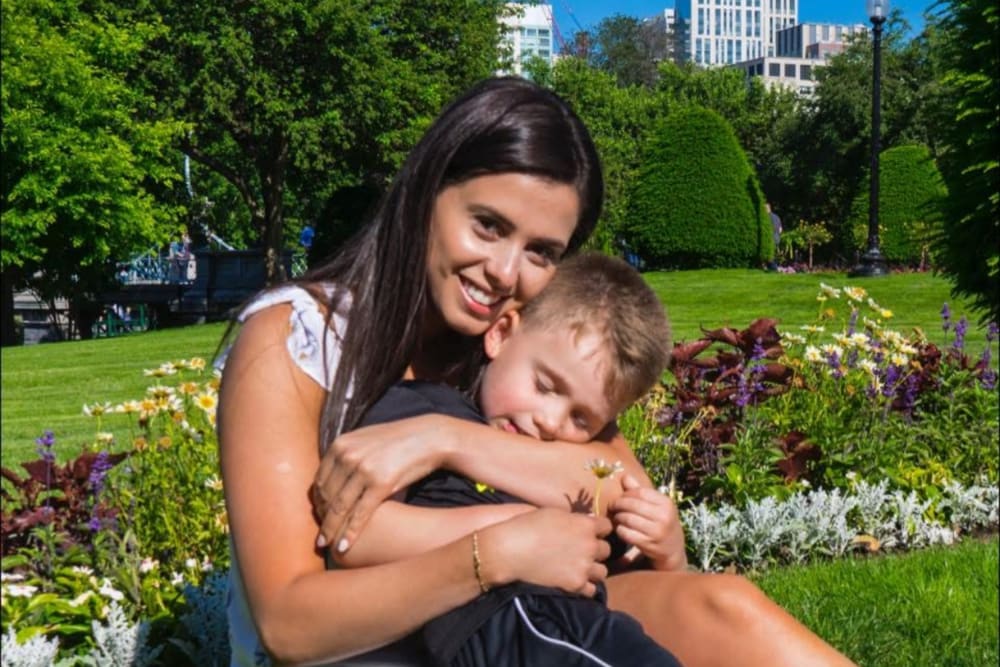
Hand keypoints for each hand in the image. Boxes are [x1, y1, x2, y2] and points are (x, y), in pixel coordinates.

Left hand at [312, 414, 454, 551]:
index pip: (319, 480)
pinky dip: (350, 533)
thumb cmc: (399, 440)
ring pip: (339, 508)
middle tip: (320, 537)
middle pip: (326, 495)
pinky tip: (343, 546)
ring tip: (326, 546)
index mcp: (340, 444)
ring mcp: (364, 469)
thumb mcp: (366, 440)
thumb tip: (333, 473)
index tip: (319, 517)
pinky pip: (360, 514)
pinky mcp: (381, 483)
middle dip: (322, 518)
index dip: (317, 502)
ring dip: (331, 530)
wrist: (430, 437)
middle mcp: (348, 455)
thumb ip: (347, 454)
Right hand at [480, 508, 611, 597]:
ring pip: (602, 571)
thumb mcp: (554, 513)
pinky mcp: (575, 585)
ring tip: (579, 567)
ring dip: (592, 569)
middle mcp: (590, 546)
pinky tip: (574, 580)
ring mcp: (584, 567)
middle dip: (595, 549)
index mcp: (586, 525)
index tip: (589, 532)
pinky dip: (585, 586)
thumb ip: (575, 519)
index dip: (598, 529)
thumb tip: (588, 521)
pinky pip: (592, 589)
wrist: (510, 551)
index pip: (607, 527)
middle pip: (606, 550)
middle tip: (581, 551)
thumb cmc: (528, 526)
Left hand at [607, 474, 686, 570]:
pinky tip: (620, 528)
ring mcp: (656, 531)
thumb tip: (624, 476)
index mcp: (666, 503)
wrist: (673, 550)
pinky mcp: (648, 544)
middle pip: (632, 504)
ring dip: (617, 517)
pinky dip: (619, 529)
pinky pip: (626, 532)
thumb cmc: (661, 522)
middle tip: (612, 506)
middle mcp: (664, 516)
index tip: (620, 497)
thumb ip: (640, 491)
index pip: (640, 492)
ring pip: (627, 518)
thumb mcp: (657, 506)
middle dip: (618, 504)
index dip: (626, 494)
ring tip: (616, 517)